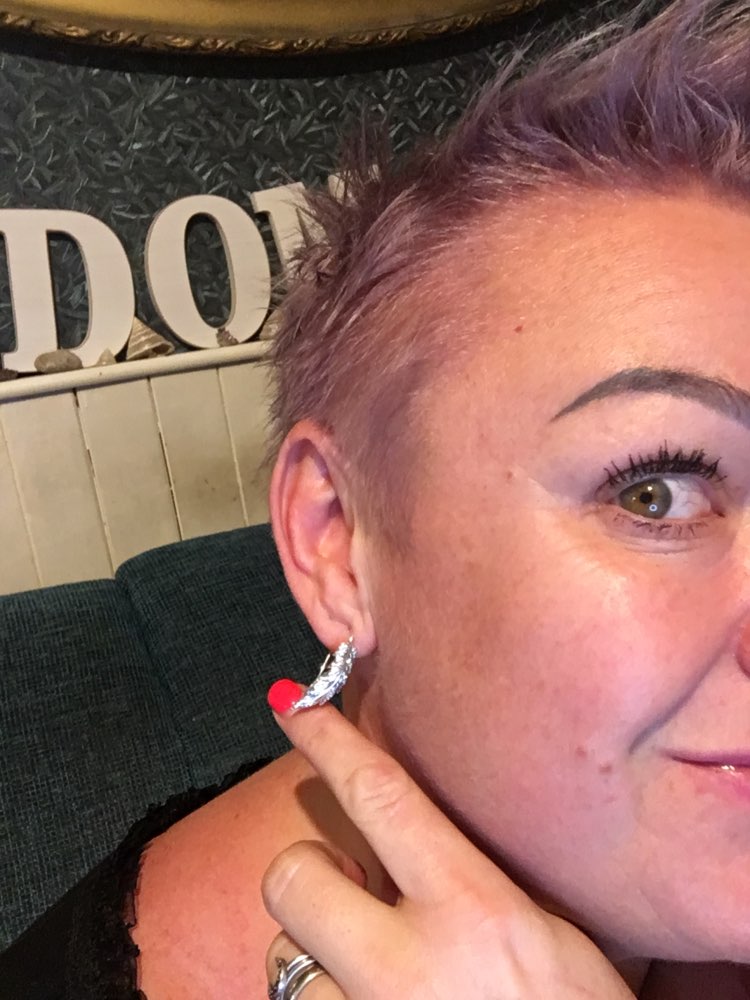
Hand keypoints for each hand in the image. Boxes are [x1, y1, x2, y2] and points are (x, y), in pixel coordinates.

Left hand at [261, 695, 635, 998]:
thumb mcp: (548, 940)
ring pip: (284, 961)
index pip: (381, 796)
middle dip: (309, 876)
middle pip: (292, 877)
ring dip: (318, 964)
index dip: (328, 741)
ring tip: (370, 982)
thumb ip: (469, 887)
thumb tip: (403, 844)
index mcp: (473, 909)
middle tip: (349, 894)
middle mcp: (408, 965)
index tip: (292, 707)